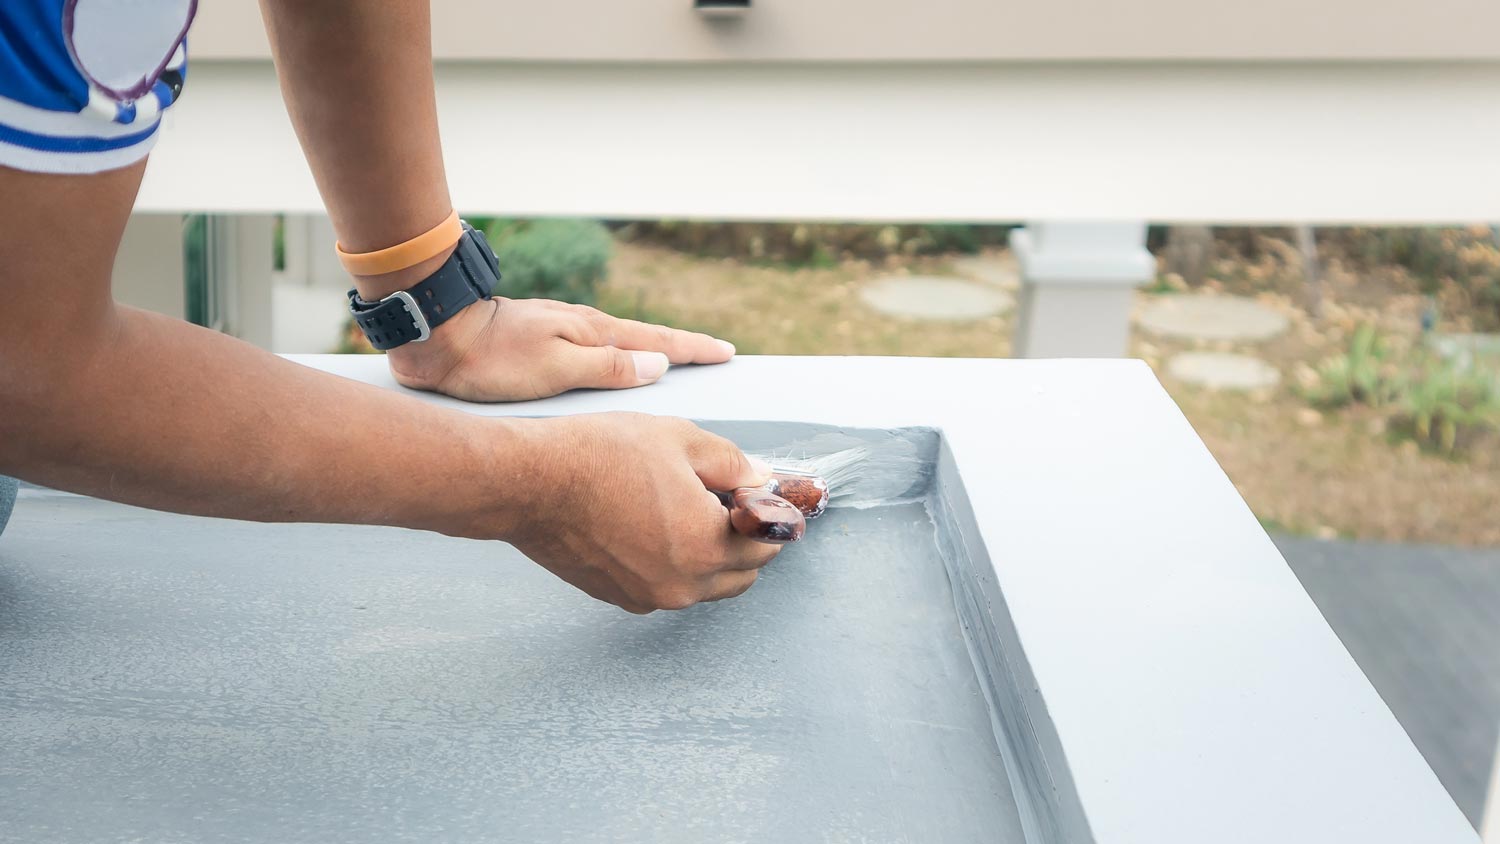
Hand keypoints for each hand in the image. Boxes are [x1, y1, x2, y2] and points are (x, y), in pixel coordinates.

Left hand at [384, 297, 736, 401]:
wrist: (439, 336)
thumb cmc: (493, 360)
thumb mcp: (556, 370)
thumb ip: (608, 368)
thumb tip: (659, 364)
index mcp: (594, 334)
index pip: (658, 344)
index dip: (693, 350)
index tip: (726, 353)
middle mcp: (583, 328)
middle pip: (644, 339)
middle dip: (680, 348)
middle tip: (712, 354)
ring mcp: (562, 331)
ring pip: (618, 343)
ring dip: (648, 352)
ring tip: (672, 362)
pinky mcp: (541, 340)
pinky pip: (594, 350)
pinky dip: (616, 357)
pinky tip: (612, 366)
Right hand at [506, 413, 780, 612]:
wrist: (530, 483)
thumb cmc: (599, 456)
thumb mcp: (681, 439)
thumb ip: (733, 464)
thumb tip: (760, 479)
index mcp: (707, 546)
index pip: (767, 545)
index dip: (769, 516)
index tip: (761, 498)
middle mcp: (683, 584)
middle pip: (742, 575)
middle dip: (744, 542)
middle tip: (726, 503)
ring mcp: (649, 596)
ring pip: (704, 586)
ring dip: (710, 557)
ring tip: (684, 510)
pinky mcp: (620, 597)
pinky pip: (666, 587)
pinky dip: (673, 565)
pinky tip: (652, 526)